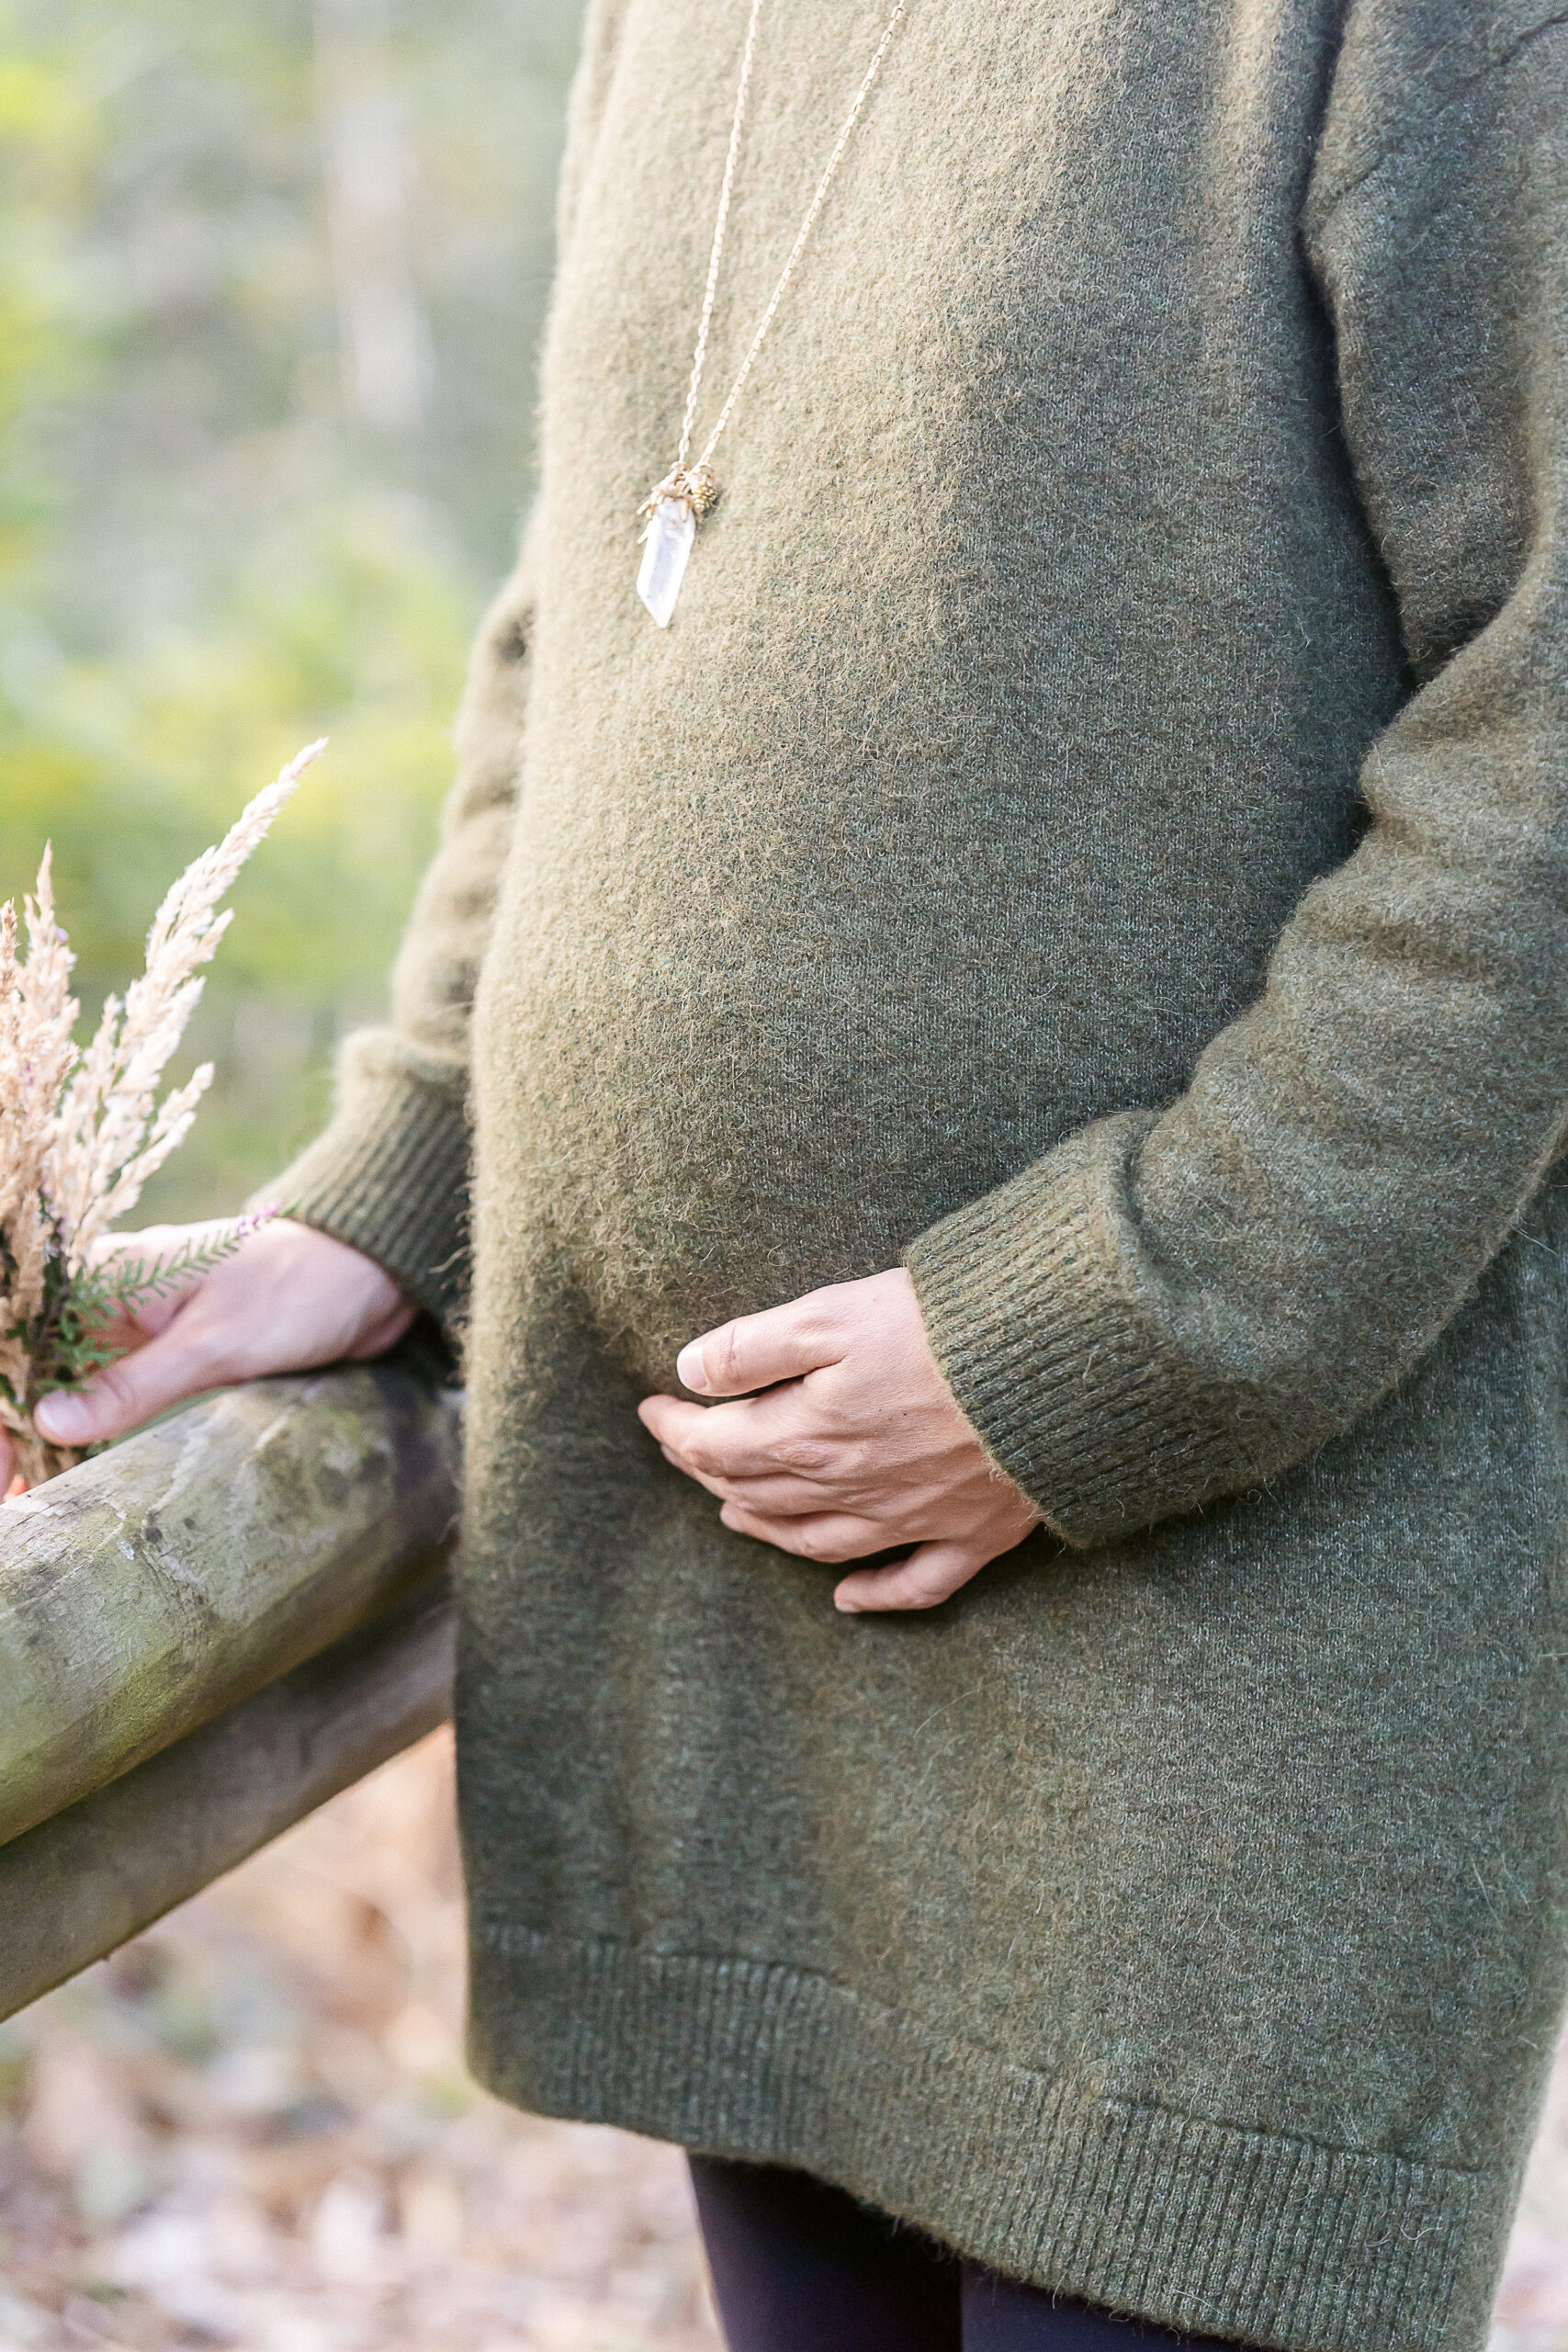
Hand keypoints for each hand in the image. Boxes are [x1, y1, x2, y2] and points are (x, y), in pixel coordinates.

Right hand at [7, 1217, 416, 1486]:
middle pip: (34, 1359)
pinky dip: (90, 1427)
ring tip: (25, 1491)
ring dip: (48, 1431)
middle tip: (10, 1489)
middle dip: (16, 1419)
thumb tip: (49, 1422)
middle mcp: (114, 1295)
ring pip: (69, 1380)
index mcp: (109, 1273)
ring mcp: (143, 1326)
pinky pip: (113, 1391)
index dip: (4, 1395)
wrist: (374, 1275)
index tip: (4, 1458)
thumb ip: (133, 1384)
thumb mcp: (216, 1344)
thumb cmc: (298, 1290)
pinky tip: (69, 1468)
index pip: (19, 1330)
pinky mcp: (176, 1353)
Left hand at [638, 1268, 1039, 1612]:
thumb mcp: (831, 1314)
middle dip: (709, 1471)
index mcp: (807, 1436)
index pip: (715, 1445)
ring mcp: (912, 1519)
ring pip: (817, 1542)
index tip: (651, 1406)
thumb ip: (753, 1346)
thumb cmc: (942, 1327)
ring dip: (767, 1529)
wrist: (1057, 1368)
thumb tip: (688, 1372)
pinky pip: (914, 1584)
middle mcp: (850, 1491)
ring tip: (735, 1514)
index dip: (674, 1427)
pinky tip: (847, 1599)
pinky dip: (874, 1596)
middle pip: (757, 1494)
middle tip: (685, 1448)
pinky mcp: (973, 1534)